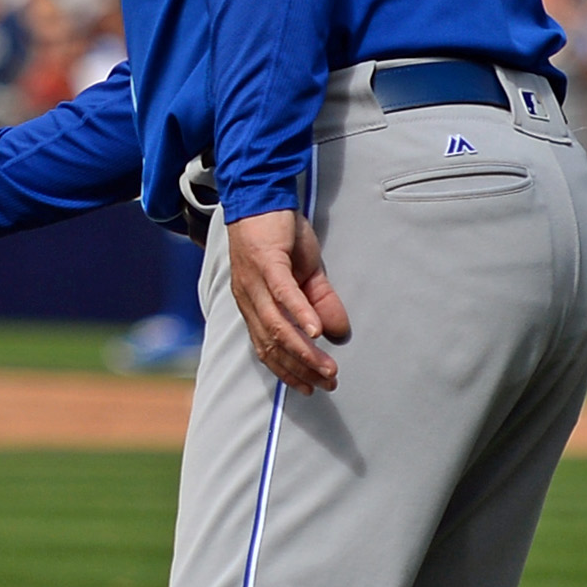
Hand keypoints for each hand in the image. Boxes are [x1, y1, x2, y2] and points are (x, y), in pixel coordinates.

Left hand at [224, 209, 349, 391]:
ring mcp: (255, 282)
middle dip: (299, 369)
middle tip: (325, 385)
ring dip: (303, 350)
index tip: (308, 390)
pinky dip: (300, 314)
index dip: (286, 371)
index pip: (266, 347)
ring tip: (327, 368)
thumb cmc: (278, 234)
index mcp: (253, 304)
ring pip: (277, 326)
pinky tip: (317, 331)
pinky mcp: (267, 262)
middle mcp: (248, 298)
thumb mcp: (305, 272)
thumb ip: (319, 302)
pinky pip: (283, 294)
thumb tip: (337, 333)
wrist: (261, 195)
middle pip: (271, 344)